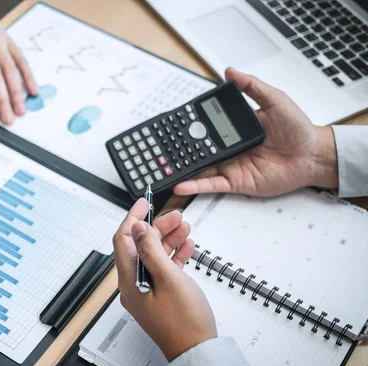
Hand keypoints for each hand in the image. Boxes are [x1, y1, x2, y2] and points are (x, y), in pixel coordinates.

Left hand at [113, 199, 215, 360]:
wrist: (198, 352)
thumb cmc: (184, 323)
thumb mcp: (168, 279)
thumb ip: (151, 250)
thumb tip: (136, 228)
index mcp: (129, 281)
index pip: (123, 240)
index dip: (132, 219)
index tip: (144, 203)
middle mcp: (134, 284)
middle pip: (140, 246)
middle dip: (157, 228)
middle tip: (176, 216)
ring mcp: (147, 290)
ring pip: (154, 255)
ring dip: (168, 239)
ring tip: (185, 227)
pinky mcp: (161, 295)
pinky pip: (164, 268)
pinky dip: (174, 255)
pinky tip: (186, 246)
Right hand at [173, 67, 338, 196]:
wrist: (313, 155)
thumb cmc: (298, 129)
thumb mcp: (275, 100)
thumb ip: (252, 87)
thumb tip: (230, 71)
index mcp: (234, 130)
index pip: (207, 129)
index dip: (190, 128)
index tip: (173, 125)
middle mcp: (229, 149)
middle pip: (199, 150)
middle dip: (179, 151)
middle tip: (161, 150)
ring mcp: (231, 167)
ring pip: (201, 169)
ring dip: (183, 170)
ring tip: (165, 168)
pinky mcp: (236, 183)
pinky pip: (212, 185)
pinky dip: (196, 186)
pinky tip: (181, 184)